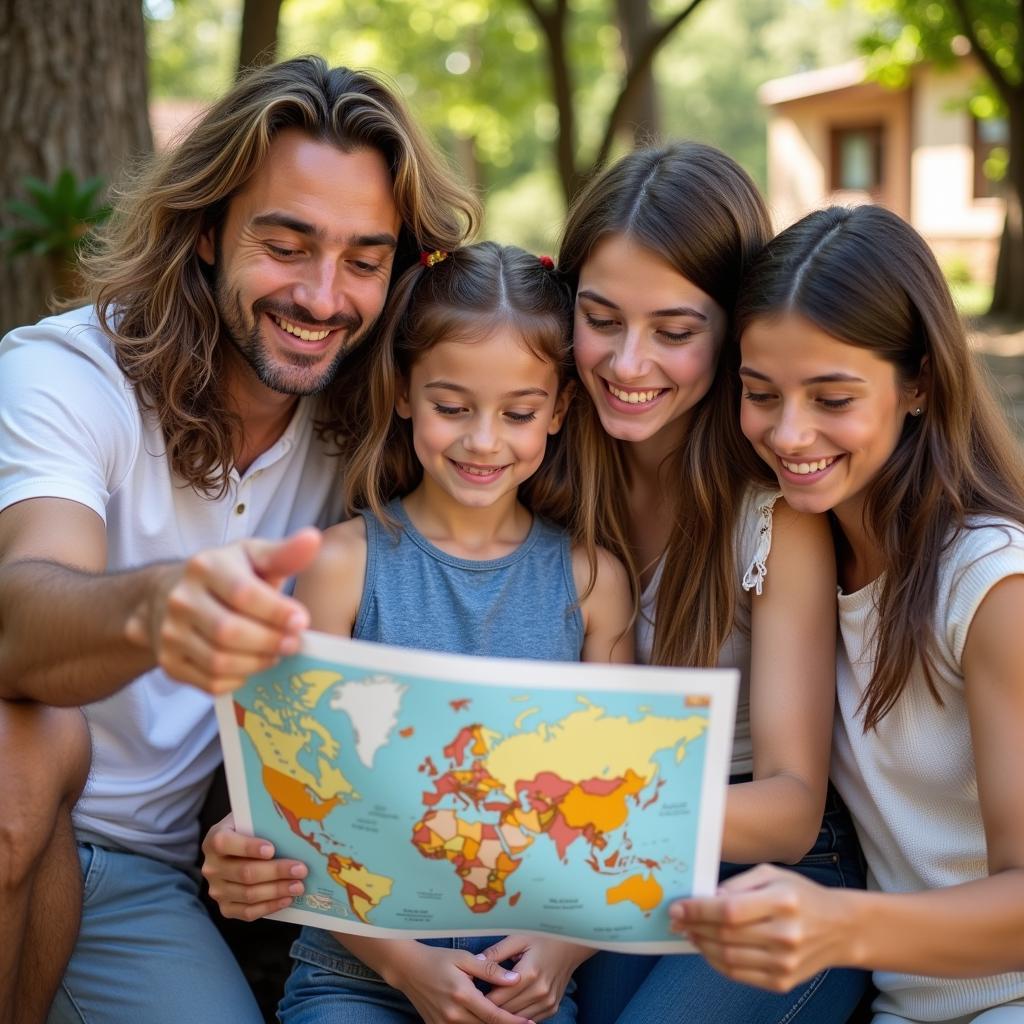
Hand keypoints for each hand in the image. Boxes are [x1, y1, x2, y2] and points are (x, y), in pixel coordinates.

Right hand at [126, 528, 321, 692]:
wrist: (172, 595)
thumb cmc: (227, 575)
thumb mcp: (253, 556)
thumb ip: (284, 553)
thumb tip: (313, 539)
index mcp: (205, 566)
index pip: (243, 594)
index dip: (276, 612)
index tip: (301, 621)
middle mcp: (181, 599)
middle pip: (229, 632)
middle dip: (269, 641)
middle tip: (293, 643)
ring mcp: (171, 633)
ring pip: (219, 662)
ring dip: (257, 663)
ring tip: (276, 654)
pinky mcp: (169, 662)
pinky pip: (209, 683)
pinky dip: (238, 681)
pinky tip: (251, 667)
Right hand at [201, 812, 307, 920]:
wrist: (236, 850)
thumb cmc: (250, 830)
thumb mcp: (251, 820)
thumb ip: (264, 823)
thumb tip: (295, 829)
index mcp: (215, 839)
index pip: (226, 843)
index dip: (248, 847)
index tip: (271, 849)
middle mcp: (212, 867)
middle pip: (244, 872)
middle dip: (275, 871)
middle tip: (300, 870)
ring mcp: (217, 890)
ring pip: (248, 894)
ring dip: (277, 891)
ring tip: (299, 886)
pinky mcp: (225, 908)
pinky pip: (247, 912)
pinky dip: (269, 906)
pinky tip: (286, 899)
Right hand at [382, 941, 533, 1023]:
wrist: (408, 969)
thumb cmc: (438, 959)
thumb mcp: (464, 958)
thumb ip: (490, 969)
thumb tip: (515, 978)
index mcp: (462, 995)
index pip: (494, 1016)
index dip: (514, 1022)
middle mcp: (453, 1015)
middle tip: (525, 1021)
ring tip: (507, 1020)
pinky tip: (485, 1020)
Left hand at [480, 935, 591, 1020]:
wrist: (572, 944)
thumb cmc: (543, 937)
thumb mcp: (518, 938)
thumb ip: (496, 952)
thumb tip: (475, 962)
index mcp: (529, 973)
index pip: (498, 997)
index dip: (481, 998)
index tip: (469, 994)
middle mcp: (540, 991)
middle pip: (506, 1011)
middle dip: (489, 1008)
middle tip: (474, 1002)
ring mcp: (548, 1002)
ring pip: (517, 1019)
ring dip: (503, 1015)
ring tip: (488, 1006)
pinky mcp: (552, 1007)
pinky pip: (530, 1019)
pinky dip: (517, 1017)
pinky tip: (507, 1008)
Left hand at [670, 863, 853, 991]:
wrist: (840, 928)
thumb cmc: (800, 895)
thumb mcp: (772, 875)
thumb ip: (738, 884)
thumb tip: (706, 897)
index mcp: (782, 901)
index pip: (729, 910)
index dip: (697, 910)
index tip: (677, 907)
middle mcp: (785, 934)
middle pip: (725, 935)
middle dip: (693, 927)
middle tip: (675, 920)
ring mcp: (785, 962)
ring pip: (728, 958)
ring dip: (701, 945)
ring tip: (689, 933)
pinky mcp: (783, 981)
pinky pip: (739, 975)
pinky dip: (717, 962)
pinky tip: (708, 948)